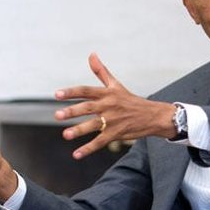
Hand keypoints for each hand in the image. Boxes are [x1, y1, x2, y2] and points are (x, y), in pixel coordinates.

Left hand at [55, 53, 174, 158]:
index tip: (57, 94)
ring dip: (79, 130)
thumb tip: (91, 55)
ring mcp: (112, 120)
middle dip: (72, 112)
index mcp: (107, 93)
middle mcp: (108, 106)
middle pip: (88, 108)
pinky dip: (88, 149)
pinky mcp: (116, 134)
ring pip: (93, 125)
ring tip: (65, 135)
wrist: (152, 115)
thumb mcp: (115, 85)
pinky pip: (100, 142)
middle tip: (57, 115)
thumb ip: (101, 71)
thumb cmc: (130, 100)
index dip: (71, 92)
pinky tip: (76, 154)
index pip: (86, 91)